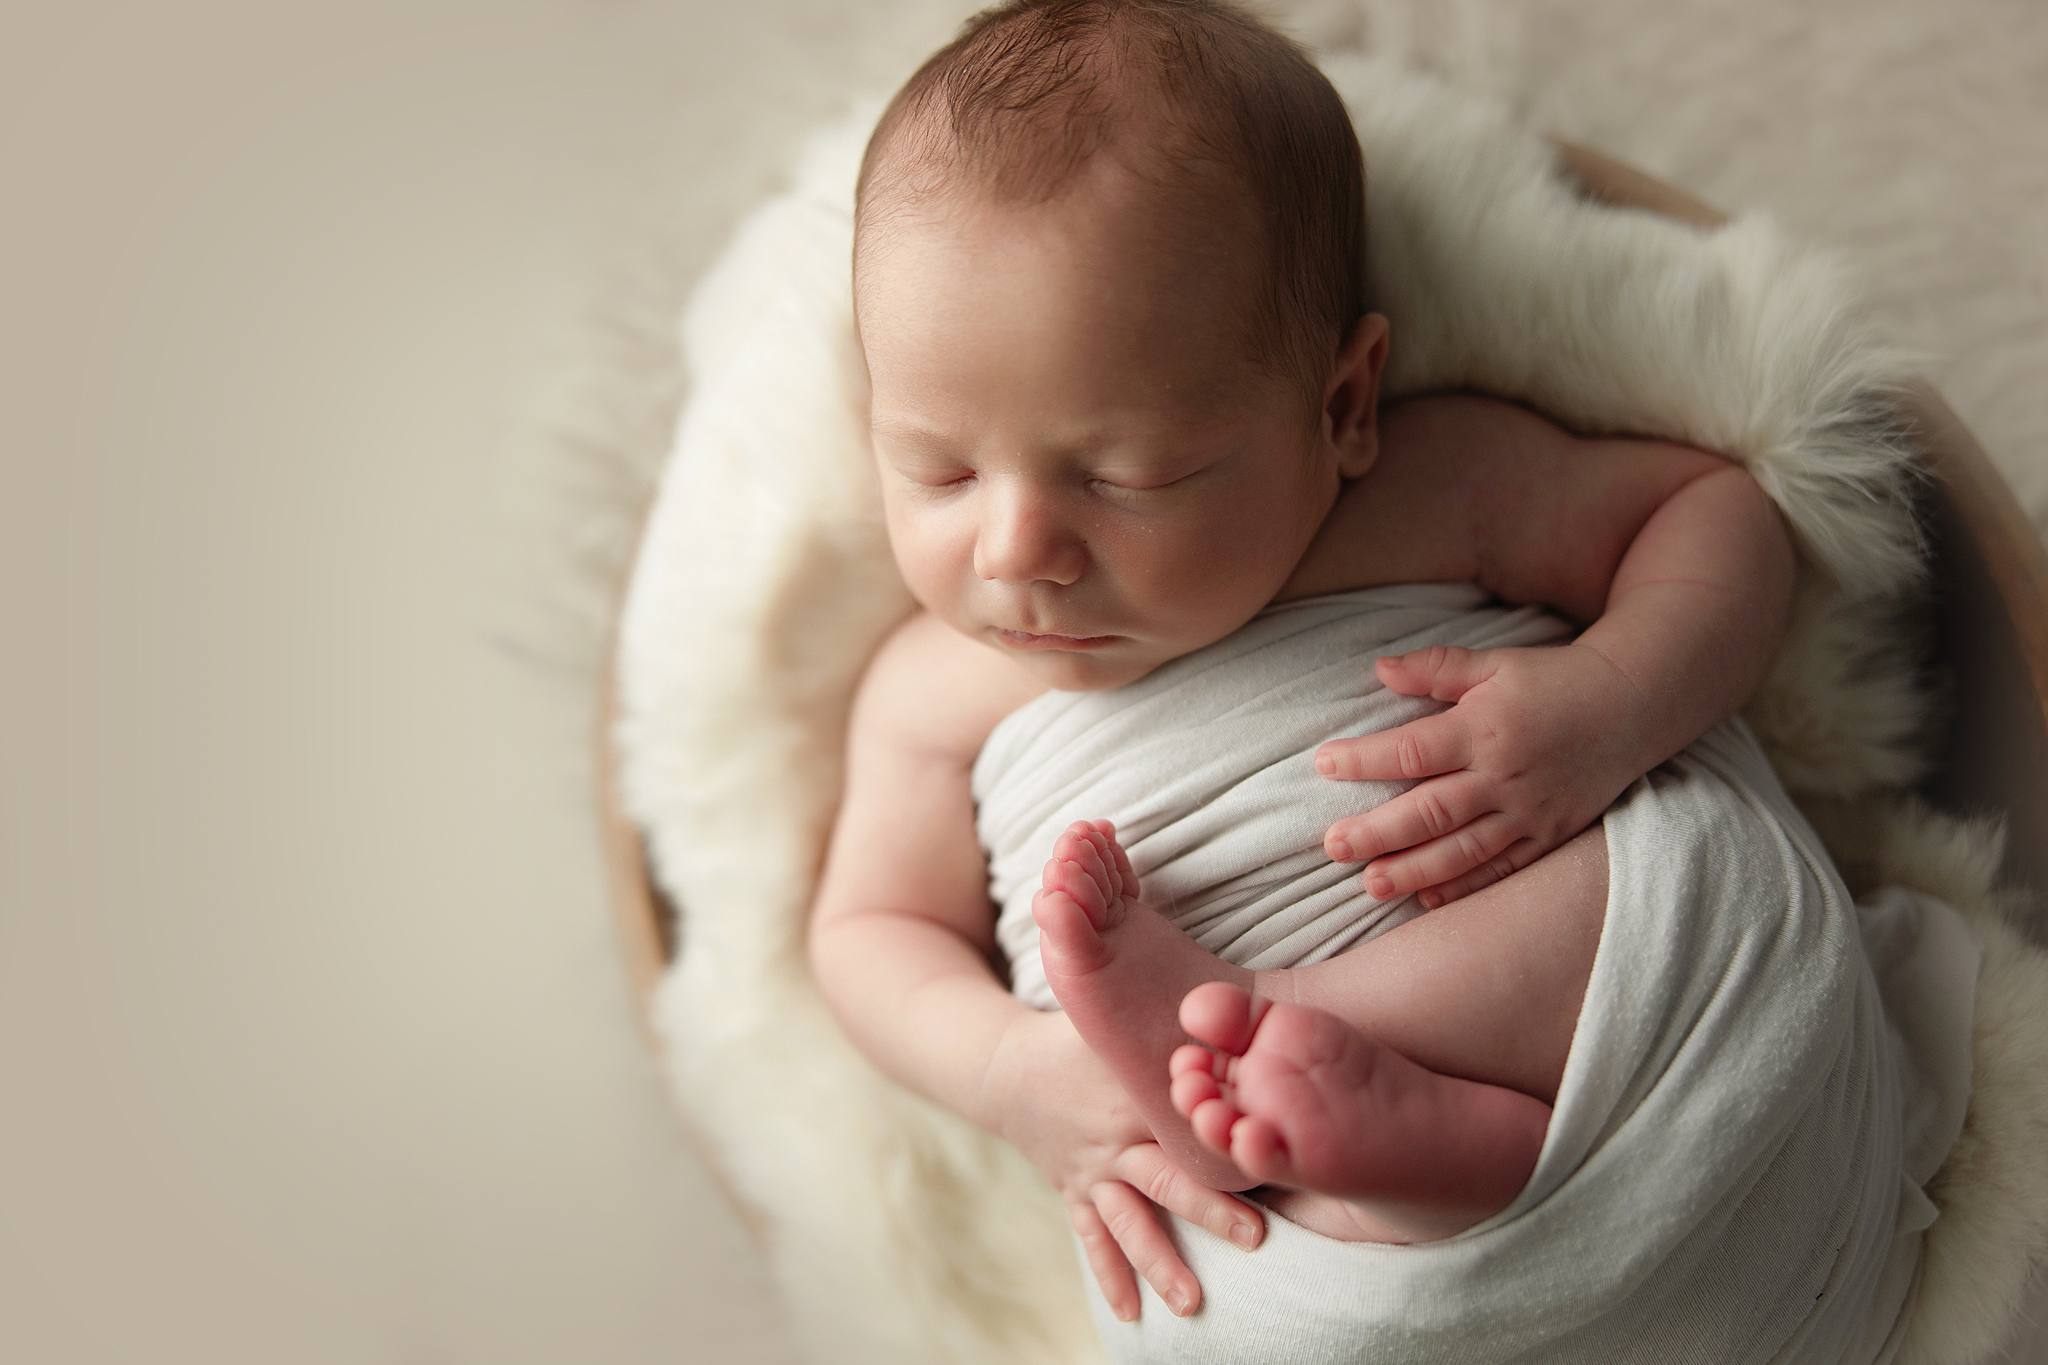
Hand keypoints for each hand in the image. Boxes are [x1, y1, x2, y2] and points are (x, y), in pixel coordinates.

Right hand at [982, 1008, 1265, 1321]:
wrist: (1005, 1069)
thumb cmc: (1076, 1039)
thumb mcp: (1112, 1020)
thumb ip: (1167, 1019)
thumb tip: (1219, 1006)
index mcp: (1132, 1094)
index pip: (1182, 1121)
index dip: (1221, 1138)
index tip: (1261, 1158)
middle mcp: (1114, 1140)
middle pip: (1164, 1177)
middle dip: (1208, 1209)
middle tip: (1254, 1236)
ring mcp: (1092, 1173)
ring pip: (1129, 1222)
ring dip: (1160, 1261)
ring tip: (1192, 1302)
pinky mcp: (1075, 1193)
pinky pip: (1092, 1239)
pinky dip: (1109, 1276)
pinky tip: (1130, 1314)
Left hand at [1315, 641, 1643, 906]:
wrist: (1633, 704)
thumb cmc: (1555, 680)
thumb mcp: (1496, 663)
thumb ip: (1437, 667)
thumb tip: (1379, 669)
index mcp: (1484, 728)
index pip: (1412, 750)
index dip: (1364, 760)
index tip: (1323, 764)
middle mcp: (1504, 776)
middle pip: (1429, 811)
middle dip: (1377, 832)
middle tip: (1333, 846)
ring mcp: (1528, 811)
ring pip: (1462, 850)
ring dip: (1413, 871)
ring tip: (1370, 884)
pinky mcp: (1549, 834)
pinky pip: (1502, 868)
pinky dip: (1464, 887)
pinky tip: (1427, 899)